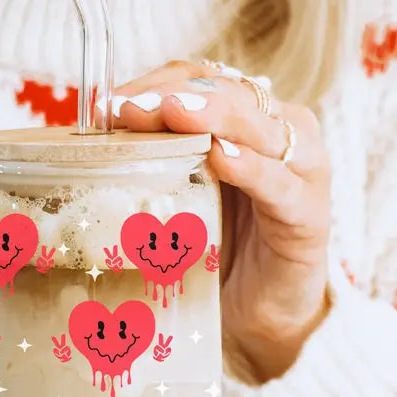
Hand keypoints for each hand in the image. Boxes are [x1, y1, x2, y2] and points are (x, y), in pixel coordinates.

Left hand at [113, 62, 331, 381]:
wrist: (261, 315)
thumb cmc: (216, 251)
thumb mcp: (177, 200)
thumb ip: (151, 166)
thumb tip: (86, 146)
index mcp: (245, 121)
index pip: (201, 81)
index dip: (156, 83)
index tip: (108, 103)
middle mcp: (279, 133)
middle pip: (229, 93)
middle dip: (175, 95)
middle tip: (128, 108)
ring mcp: (301, 171)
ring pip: (259, 126)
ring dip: (213, 115)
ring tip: (173, 113)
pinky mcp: (310, 215)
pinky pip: (280, 185)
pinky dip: (252, 168)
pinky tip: (222, 159)